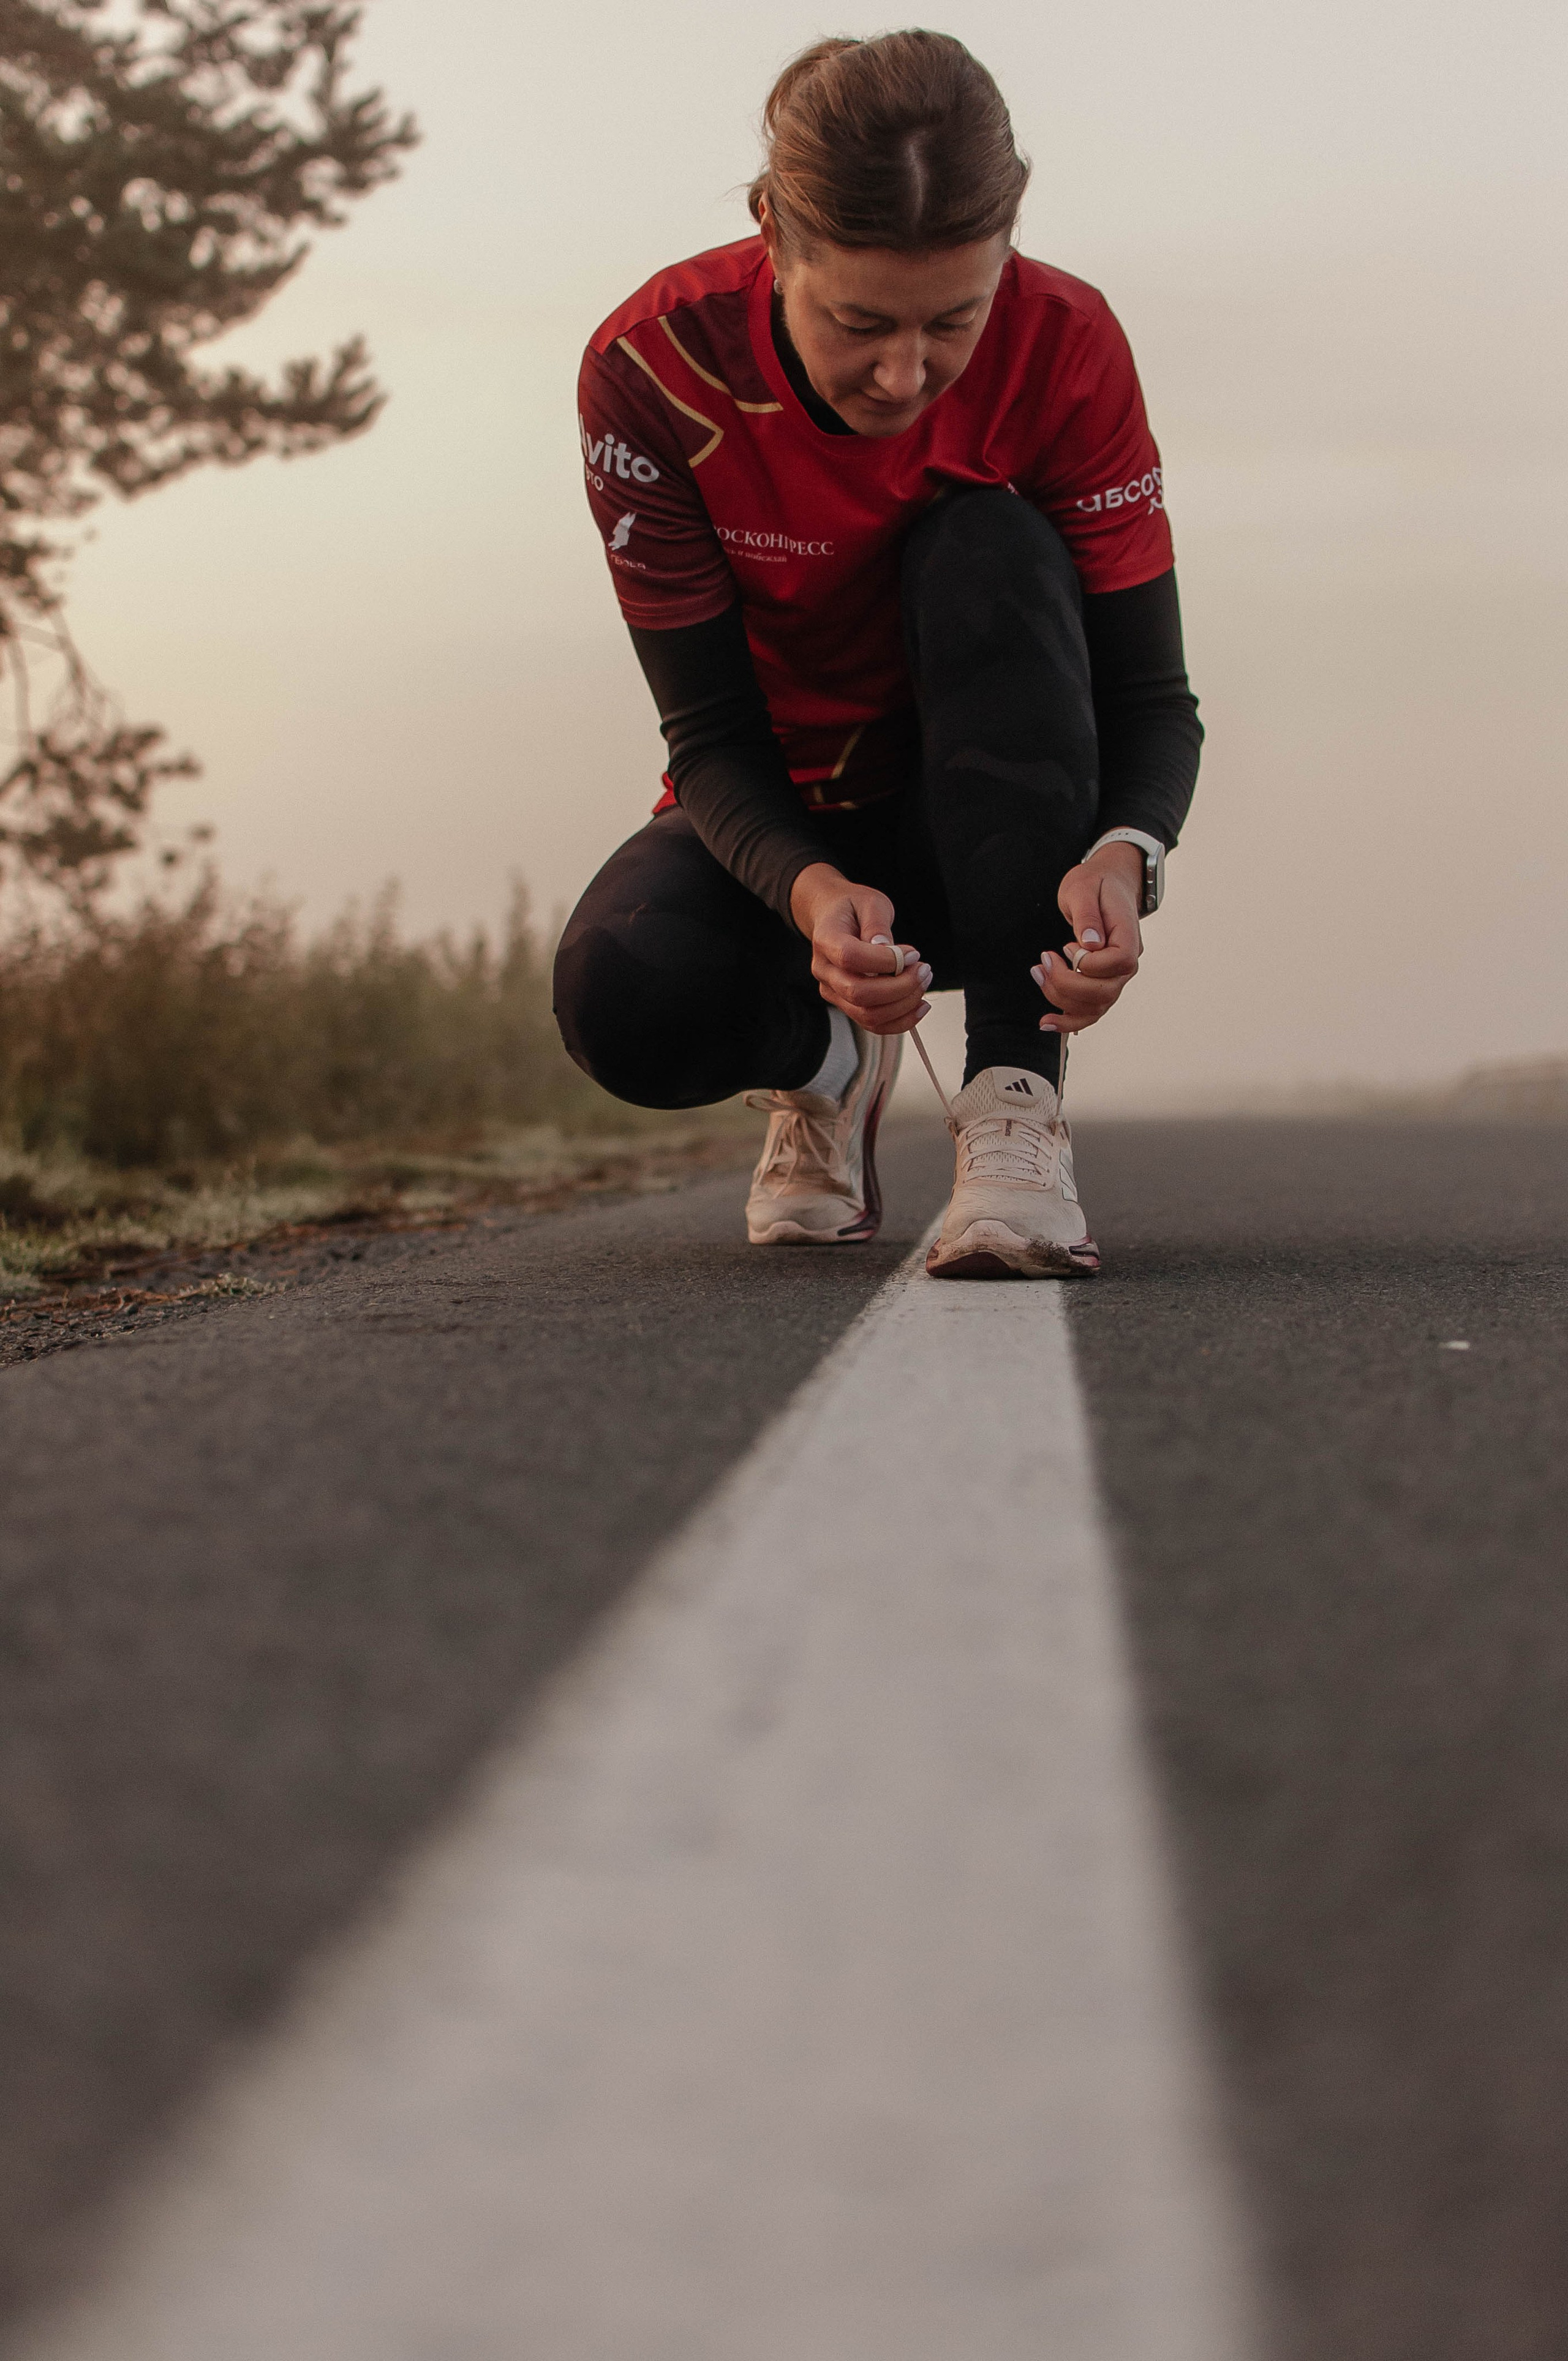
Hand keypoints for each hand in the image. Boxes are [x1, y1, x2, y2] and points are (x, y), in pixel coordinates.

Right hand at [789, 861, 931, 1035]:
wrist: (834, 917)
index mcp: (826, 940)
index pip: (851, 957)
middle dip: (901, 987)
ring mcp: (834, 991)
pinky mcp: (847, 1004)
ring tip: (923, 982)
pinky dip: (900, 1021)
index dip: (885, 961)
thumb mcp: (870, 902)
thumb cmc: (852, 908)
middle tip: (924, 970)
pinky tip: (919, 1005)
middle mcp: (825, 971)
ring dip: (904, 1004)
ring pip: (868, 1015)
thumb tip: (885, 948)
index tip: (912, 953)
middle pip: (859, 994)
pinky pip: (873, 1024)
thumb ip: (877, 924)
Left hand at [1035, 841, 1145, 1035]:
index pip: (1117, 963)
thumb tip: (1089, 944)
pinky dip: (1069, 1021)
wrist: (1107, 883)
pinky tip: (1046, 1022)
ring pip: (1095, 1007)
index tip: (1067, 945)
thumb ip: (1087, 915)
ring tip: (1038, 975)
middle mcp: (1128, 962)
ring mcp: (1116, 977)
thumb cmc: (1095, 883)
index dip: (1088, 962)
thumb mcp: (1084, 887)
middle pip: (1104, 993)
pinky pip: (1090, 1011)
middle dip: (1065, 984)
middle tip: (1042, 962)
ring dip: (1061, 1000)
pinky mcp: (1102, 983)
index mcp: (1129, 937)